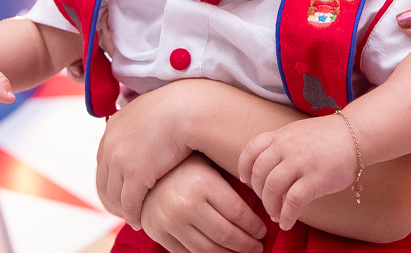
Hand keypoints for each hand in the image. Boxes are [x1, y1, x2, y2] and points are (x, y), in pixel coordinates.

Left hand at [96, 85, 196, 226]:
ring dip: (122, 209)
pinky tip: (140, 221)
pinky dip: (133, 215)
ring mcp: (120, 159)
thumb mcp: (152, 111)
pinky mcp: (134, 174)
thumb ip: (143, 123)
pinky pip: (129, 203)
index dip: (111, 179)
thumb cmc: (180, 109)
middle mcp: (111, 143)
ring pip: (114, 195)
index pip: (104, 161)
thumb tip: (147, 131)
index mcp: (113, 127)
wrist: (190, 109)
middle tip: (123, 210)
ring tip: (132, 217)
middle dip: (112, 198)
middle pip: (104, 181)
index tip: (120, 190)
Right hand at [142, 154, 266, 252]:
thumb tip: (263, 202)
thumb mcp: (210, 166)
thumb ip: (232, 184)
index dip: (254, 226)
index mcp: (203, 184)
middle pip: (226, 235)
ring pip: (208, 250)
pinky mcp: (159, 234)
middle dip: (247, 245)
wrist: (146, 170)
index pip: (238, 214)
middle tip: (258, 247)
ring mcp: (170, 222)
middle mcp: (186, 204)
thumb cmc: (186, 167)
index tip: (263, 231)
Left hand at [238, 115, 356, 230]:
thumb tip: (268, 166)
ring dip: (270, 206)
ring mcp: (300, 162)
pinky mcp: (315, 178)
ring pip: (272, 188)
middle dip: (258, 193)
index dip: (243, 167)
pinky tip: (287, 222)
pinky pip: (293, 201)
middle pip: (258, 173)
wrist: (355, 135)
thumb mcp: (298, 132)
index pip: (251, 150)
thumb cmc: (328, 137)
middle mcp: (286, 147)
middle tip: (266, 203)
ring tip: (275, 215)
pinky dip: (287, 215)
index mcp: (280, 136)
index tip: (244, 179)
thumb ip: (282, 145)